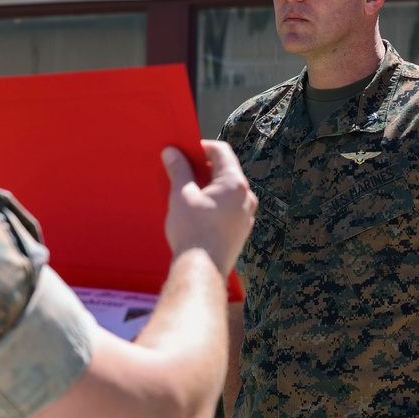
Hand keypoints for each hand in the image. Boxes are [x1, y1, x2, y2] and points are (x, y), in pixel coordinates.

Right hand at [162, 140, 254, 280]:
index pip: (221, 151)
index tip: (185, 152)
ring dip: (209, 188)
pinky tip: (198, 214)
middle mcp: (246, 197)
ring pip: (228, 192)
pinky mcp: (241, 231)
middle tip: (183, 172)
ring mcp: (246, 216)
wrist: (202, 269)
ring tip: (189, 195)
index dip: (202, 147)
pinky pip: (229, 209)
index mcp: (235, 184)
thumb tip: (172, 151)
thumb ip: (179, 170)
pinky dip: (215, 205)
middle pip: (226, 171)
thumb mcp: (181, 195)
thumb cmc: (192, 231)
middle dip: (204, 169)